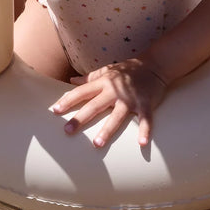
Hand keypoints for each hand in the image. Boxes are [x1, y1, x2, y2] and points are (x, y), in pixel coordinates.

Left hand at [50, 58, 167, 148]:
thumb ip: (89, 77)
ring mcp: (130, 98)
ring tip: (97, 144)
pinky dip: (145, 131)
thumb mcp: (107, 71)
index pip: (82, 91)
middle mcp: (115, 91)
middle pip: (95, 105)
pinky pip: (145, 119)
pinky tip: (142, 143)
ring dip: (107, 130)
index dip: (68, 100)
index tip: (55, 111)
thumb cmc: (127, 70)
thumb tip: (71, 80)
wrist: (154, 65)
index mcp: (104, 82)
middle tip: (67, 131)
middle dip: (80, 118)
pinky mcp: (146, 104)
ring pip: (117, 115)